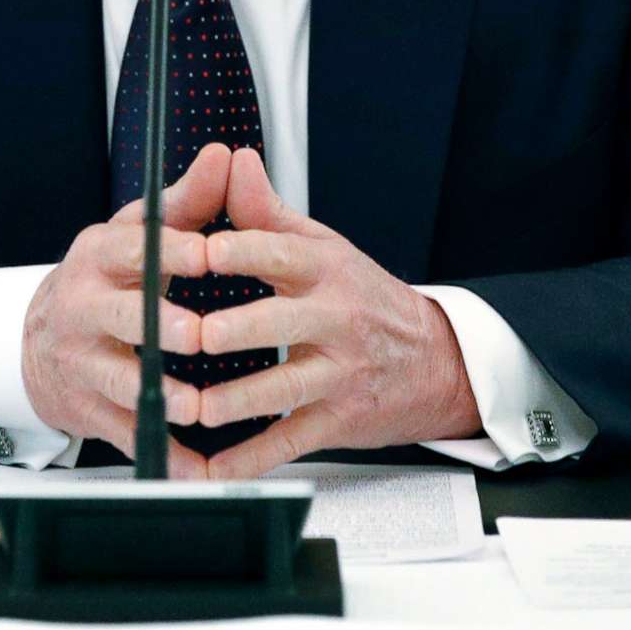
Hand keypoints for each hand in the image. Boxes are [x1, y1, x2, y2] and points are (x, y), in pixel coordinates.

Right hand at [20, 142, 234, 476]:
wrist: (42, 341)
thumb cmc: (110, 277)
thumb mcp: (139, 232)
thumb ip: (188, 200)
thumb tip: (226, 155)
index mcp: (100, 256)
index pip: (135, 248)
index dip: (172, 251)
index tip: (208, 253)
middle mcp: (85, 306)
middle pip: (121, 316)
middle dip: (159, 327)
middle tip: (196, 335)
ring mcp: (84, 361)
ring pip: (120, 380)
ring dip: (157, 394)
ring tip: (193, 406)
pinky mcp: (91, 408)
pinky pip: (128, 433)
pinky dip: (163, 453)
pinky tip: (194, 466)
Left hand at [191, 147, 482, 478]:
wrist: (436, 361)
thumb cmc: (363, 298)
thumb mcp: (323, 247)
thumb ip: (269, 211)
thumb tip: (234, 160)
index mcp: (325, 269)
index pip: (282, 252)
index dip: (242, 251)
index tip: (203, 251)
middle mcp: (335, 318)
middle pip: (282, 322)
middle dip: (237, 330)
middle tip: (194, 335)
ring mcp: (339, 372)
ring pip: (285, 388)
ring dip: (237, 400)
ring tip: (194, 408)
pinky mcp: (339, 420)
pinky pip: (290, 441)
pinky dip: (251, 460)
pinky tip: (213, 469)